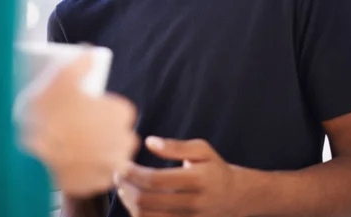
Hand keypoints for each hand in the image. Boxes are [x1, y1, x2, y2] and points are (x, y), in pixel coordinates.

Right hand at [14, 53, 138, 196]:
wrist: (29, 156)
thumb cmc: (48, 116)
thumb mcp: (61, 80)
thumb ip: (79, 63)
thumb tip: (89, 51)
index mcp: (121, 112)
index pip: (120, 110)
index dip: (104, 110)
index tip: (88, 111)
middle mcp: (124, 139)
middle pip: (118, 133)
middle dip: (104, 131)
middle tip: (80, 128)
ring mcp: (113, 163)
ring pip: (112, 155)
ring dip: (100, 151)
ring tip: (76, 146)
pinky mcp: (99, 183)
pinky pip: (99, 174)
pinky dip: (90, 170)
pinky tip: (75, 163)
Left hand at [115, 137, 243, 216]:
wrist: (233, 196)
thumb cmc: (214, 168)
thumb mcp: (202, 150)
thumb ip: (175, 146)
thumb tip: (149, 141)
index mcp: (198, 179)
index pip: (156, 179)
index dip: (133, 173)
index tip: (121, 164)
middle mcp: (193, 203)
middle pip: (147, 201)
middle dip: (126, 187)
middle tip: (117, 174)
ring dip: (128, 202)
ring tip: (123, 187)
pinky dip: (138, 214)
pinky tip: (134, 200)